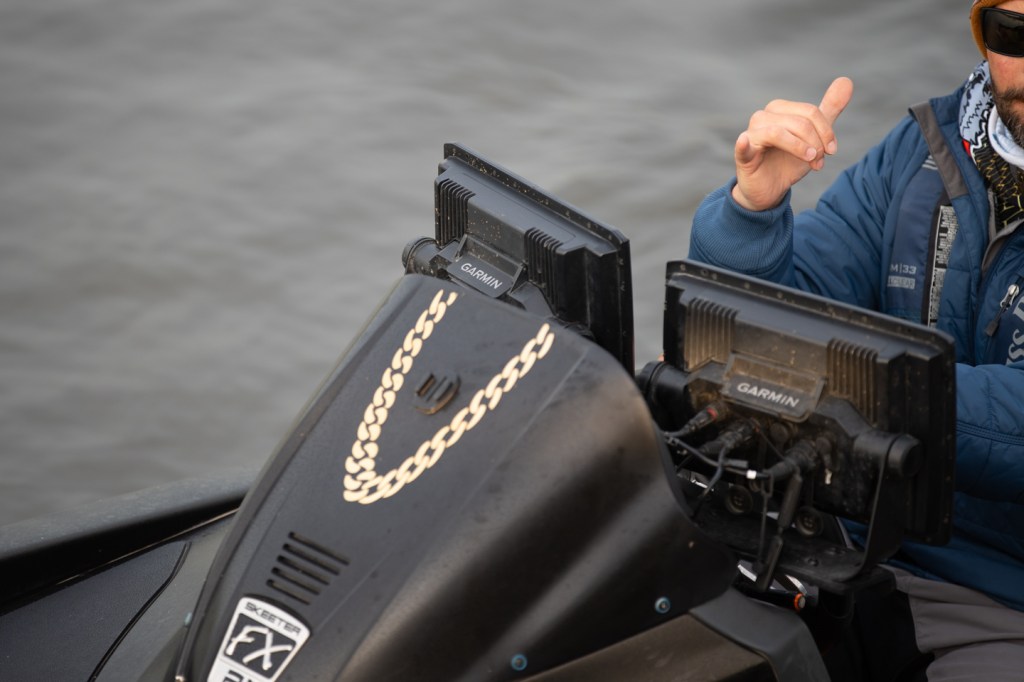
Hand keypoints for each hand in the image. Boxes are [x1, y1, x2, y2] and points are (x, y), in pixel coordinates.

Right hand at [731, 77, 853, 211]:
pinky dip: (743, 144)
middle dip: (815, 143)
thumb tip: (846, 80)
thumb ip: (828, 109)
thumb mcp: (813, 135)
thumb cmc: (788, 160)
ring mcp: (750, 135)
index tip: (832, 151)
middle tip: (819, 162)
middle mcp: (763, 117)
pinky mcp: (742, 155)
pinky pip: (743, 146)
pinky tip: (745, 142)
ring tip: (810, 162)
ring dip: (800, 149)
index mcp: (779, 109)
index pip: (810, 112)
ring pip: (778, 133)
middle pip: (798, 122)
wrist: (770, 189)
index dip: (826, 131)